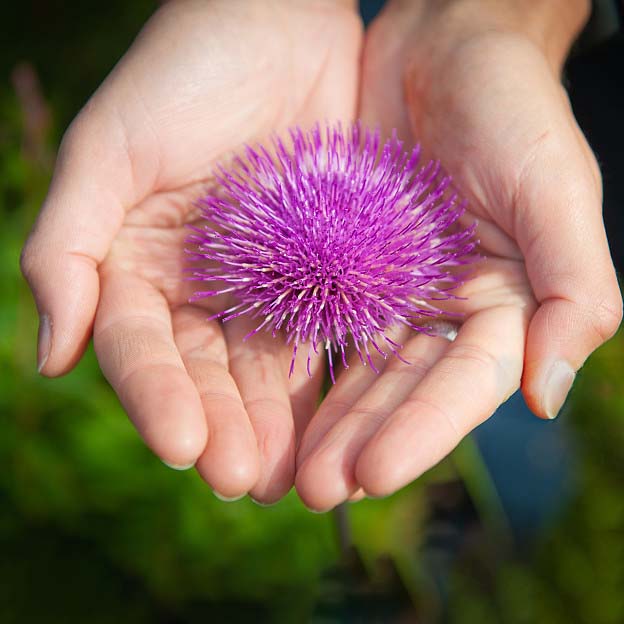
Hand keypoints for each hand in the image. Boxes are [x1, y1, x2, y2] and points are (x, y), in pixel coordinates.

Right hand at [20, 0, 361, 502]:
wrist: (277, 22)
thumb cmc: (183, 71)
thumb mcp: (110, 149)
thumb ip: (69, 248)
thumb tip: (51, 359)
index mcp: (142, 267)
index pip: (143, 349)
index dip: (159, 397)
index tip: (182, 446)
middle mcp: (202, 288)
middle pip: (210, 372)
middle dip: (227, 426)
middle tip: (246, 481)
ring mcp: (266, 283)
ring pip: (271, 366)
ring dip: (281, 422)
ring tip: (295, 477)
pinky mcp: (327, 269)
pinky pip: (330, 331)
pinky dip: (334, 377)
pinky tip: (343, 420)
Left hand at [295, 0, 621, 510]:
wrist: (446, 46)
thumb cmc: (513, 106)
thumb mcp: (554, 187)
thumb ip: (573, 289)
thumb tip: (546, 395)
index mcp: (503, 304)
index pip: (463, 385)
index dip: (422, 432)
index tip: (371, 476)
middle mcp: (444, 309)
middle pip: (399, 390)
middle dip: (359, 441)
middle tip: (313, 492)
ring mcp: (391, 290)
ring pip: (353, 369)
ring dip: (321, 422)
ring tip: (282, 472)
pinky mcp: (342, 264)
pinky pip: (316, 321)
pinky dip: (294, 363)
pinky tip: (263, 401)